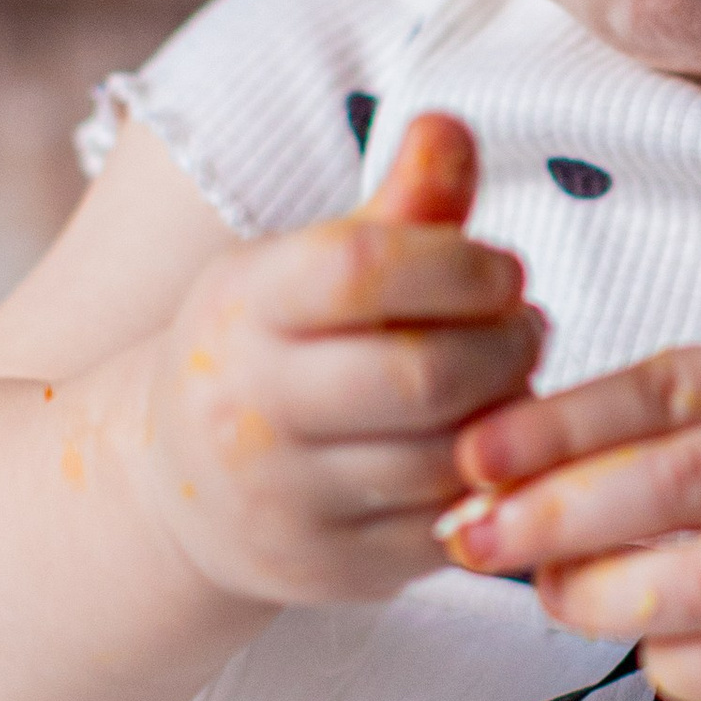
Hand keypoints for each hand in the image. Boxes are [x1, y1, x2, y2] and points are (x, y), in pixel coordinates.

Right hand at [133, 113, 544, 605]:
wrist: (174, 494)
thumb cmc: (267, 354)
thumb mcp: (304, 270)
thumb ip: (395, 208)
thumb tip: (449, 129)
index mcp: (241, 310)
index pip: (362, 268)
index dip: (460, 262)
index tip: (500, 270)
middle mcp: (251, 410)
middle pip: (423, 375)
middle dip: (506, 344)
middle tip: (526, 326)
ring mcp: (288, 502)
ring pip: (448, 458)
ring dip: (512, 414)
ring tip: (511, 379)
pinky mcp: (333, 571)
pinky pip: (448, 526)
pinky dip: (489, 484)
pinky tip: (487, 448)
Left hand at [441, 328, 700, 700]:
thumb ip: (684, 412)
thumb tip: (514, 461)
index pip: (666, 389)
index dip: (557, 427)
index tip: (474, 455)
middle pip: (678, 486)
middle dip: (556, 517)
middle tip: (478, 539)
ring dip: (603, 600)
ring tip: (556, 597)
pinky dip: (672, 664)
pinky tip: (651, 645)